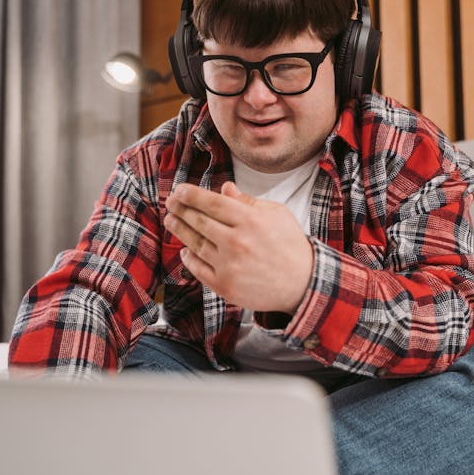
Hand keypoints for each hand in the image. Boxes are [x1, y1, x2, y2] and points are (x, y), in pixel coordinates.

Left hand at [163, 182, 312, 313]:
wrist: (303, 283)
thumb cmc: (290, 245)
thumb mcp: (276, 214)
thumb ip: (248, 201)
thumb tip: (225, 188)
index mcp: (250, 220)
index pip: (212, 203)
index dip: (191, 195)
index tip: (179, 190)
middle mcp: (237, 242)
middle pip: (199, 221)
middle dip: (180, 209)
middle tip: (170, 202)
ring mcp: (229, 266)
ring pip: (195, 243)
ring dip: (179, 230)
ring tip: (171, 220)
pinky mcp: (225, 286)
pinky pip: (198, 268)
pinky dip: (188, 258)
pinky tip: (184, 249)